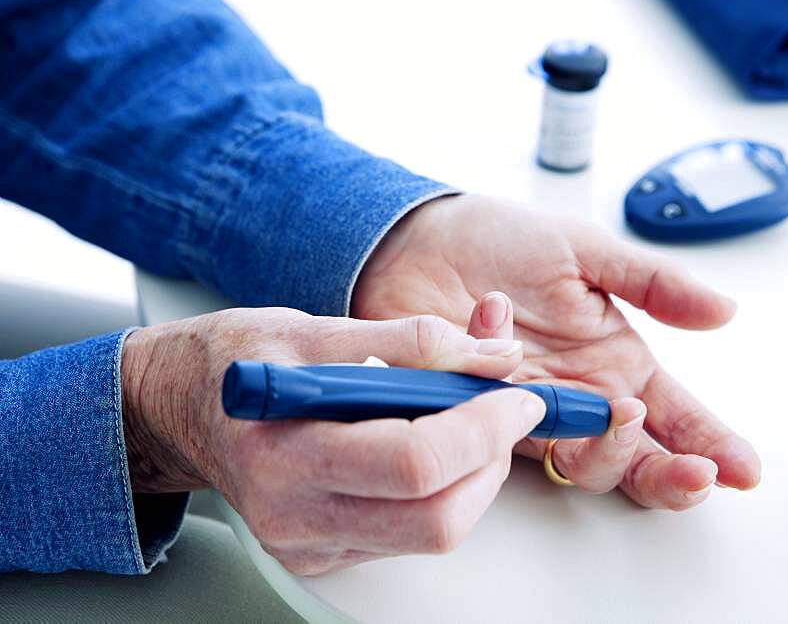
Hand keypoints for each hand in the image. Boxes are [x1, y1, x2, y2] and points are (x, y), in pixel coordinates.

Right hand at [121, 304, 541, 574]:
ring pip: (433, 532)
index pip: (413, 463)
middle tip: (504, 408)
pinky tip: (432, 447)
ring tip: (469, 421)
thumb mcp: (314, 327)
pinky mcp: (324, 552)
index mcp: (284, 453)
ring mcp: (309, 543)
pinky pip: (409, 534)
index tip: (516, 393)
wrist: (179, 407)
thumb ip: (411, 340)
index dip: (483, 428)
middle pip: (435, 517)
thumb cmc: (237, 359)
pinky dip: (444, 490)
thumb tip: (494, 353)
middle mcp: (294, 515)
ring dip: (476, 476)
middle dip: (492, 459)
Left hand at [354, 195, 761, 508]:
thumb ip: (653, 285)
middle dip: (670, 474)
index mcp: (614, 359)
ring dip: (608, 451)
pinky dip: (510, 393)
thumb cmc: (501, 239)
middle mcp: (580, 395)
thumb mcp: (586, 251)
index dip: (711, 445)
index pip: (674, 415)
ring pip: (582, 466)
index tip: (745, 470)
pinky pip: (506, 434)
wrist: (418, 240)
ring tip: (618, 409)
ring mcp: (530, 411)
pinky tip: (499, 339)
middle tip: (694, 471)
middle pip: (635, 460)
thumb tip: (726, 311)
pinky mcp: (478, 416)